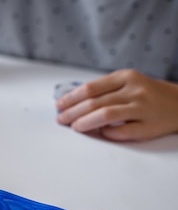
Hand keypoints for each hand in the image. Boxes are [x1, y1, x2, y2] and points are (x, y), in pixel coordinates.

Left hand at [56, 69, 177, 140]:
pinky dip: (108, 133)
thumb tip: (71, 103)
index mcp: (126, 77)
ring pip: (106, 115)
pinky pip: (122, 131)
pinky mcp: (150, 126)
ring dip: (85, 122)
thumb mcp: (128, 83)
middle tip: (61, 120)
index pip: (91, 88)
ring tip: (74, 127)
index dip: (71, 98)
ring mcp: (143, 108)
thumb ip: (104, 91)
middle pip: (95, 102)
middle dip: (73, 112)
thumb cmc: (147, 95)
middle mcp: (135, 90)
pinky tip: (101, 133)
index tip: (59, 106)